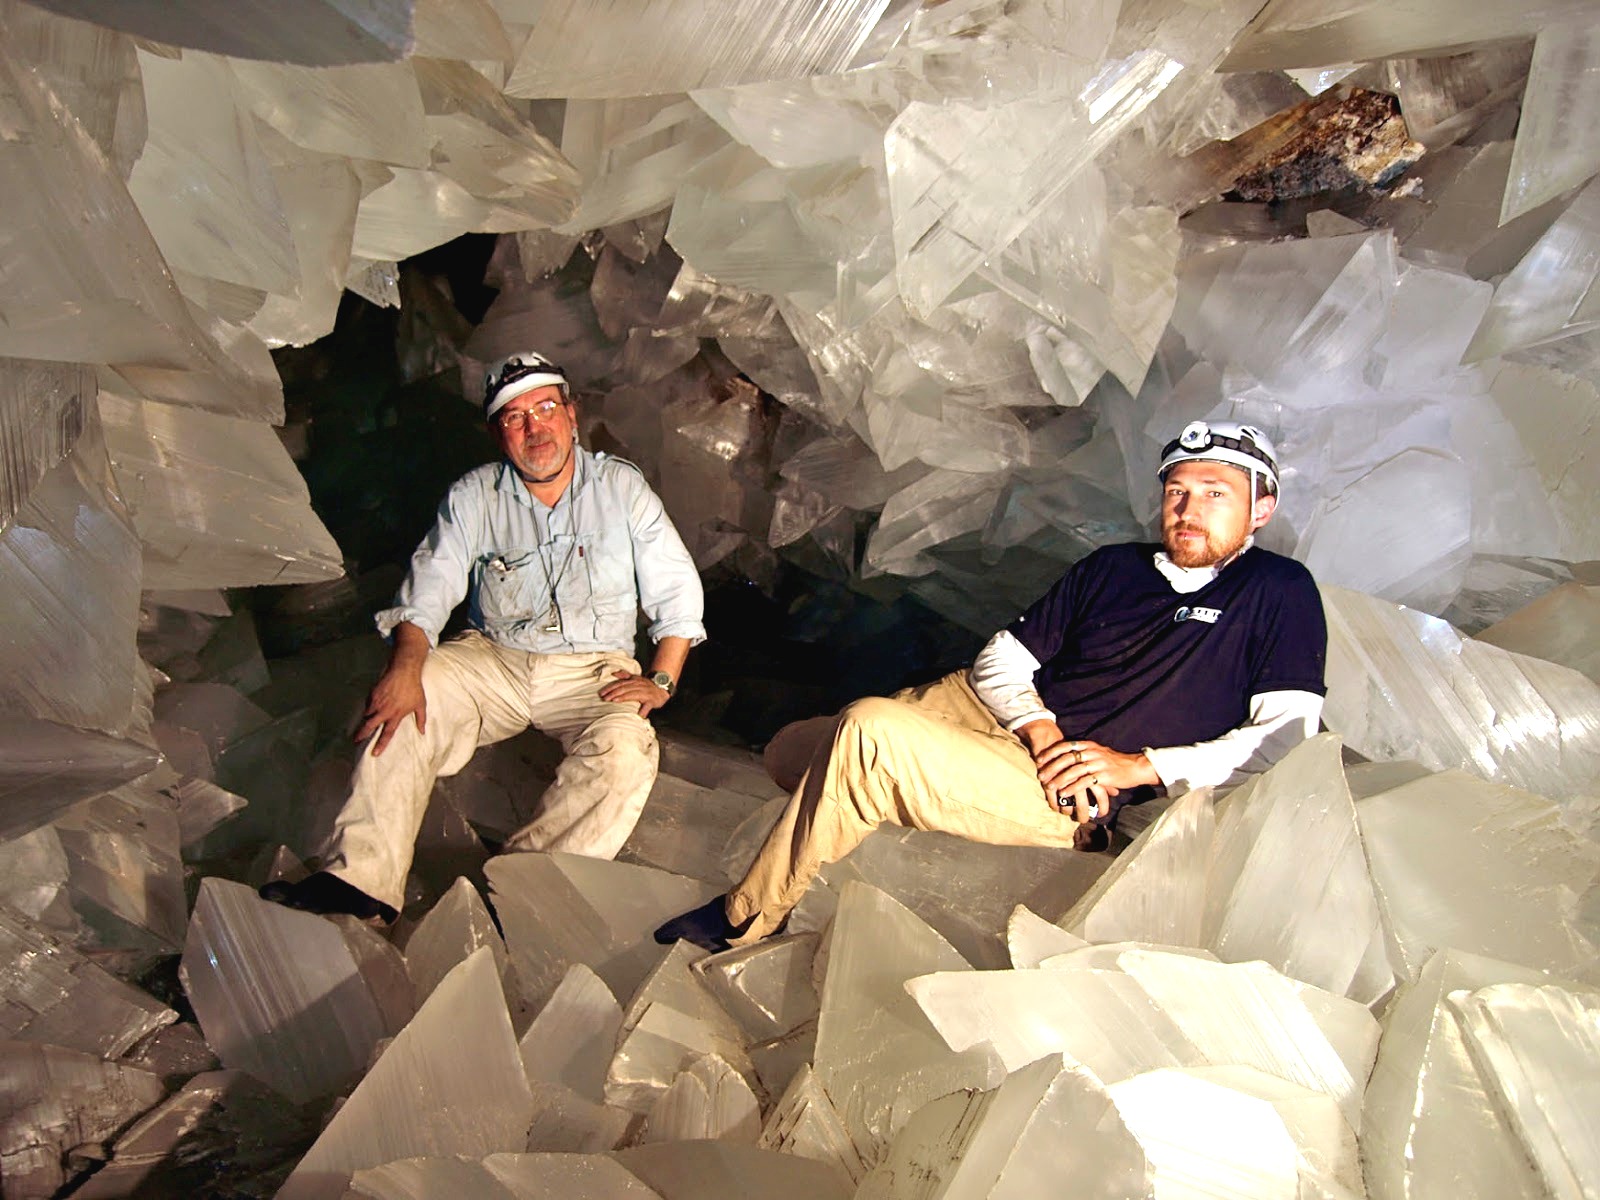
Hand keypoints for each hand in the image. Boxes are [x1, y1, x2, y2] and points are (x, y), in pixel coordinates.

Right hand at [356, 661, 425, 755]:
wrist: (404, 671)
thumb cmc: (414, 688)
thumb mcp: (420, 705)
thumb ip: (421, 719)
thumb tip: (423, 731)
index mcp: (396, 715)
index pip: (387, 733)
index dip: (380, 744)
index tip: (375, 753)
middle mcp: (384, 710)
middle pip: (369, 726)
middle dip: (361, 735)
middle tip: (356, 741)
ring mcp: (377, 702)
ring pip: (367, 714)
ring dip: (365, 720)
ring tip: (363, 724)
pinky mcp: (373, 693)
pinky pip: (368, 704)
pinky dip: (368, 707)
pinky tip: (371, 707)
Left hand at [600, 670, 669, 716]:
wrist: (662, 687)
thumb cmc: (647, 685)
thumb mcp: (636, 678)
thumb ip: (625, 675)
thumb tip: (614, 673)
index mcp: (634, 681)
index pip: (620, 684)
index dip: (610, 688)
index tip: (602, 693)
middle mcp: (638, 685)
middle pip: (624, 688)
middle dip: (613, 693)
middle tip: (605, 698)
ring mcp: (645, 693)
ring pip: (633, 694)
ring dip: (624, 697)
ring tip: (615, 701)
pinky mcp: (652, 701)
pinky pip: (647, 706)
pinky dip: (643, 711)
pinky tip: (638, 715)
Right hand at [1017, 720, 1100, 822]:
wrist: (1049, 739)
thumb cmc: (1071, 754)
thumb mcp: (1090, 765)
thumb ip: (1103, 780)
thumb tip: (1115, 792)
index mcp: (1091, 770)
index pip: (1100, 792)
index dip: (1102, 805)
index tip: (1101, 814)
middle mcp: (1079, 774)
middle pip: (1084, 800)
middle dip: (1084, 813)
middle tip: (1084, 821)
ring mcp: (1064, 777)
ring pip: (1069, 800)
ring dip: (1069, 811)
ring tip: (1069, 817)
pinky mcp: (1051, 777)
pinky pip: (1054, 795)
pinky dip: (1055, 803)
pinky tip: (1056, 809)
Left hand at [1033, 736, 1158, 806]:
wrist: (1135, 767)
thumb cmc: (1115, 762)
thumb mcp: (1098, 752)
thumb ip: (1084, 752)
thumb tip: (1066, 756)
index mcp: (1089, 745)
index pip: (1065, 746)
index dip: (1050, 753)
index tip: (1039, 760)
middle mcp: (1092, 752)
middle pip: (1067, 758)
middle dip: (1051, 767)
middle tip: (1041, 776)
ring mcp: (1098, 763)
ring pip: (1074, 770)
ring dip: (1059, 779)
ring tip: (1049, 786)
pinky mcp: (1104, 776)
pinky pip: (1084, 782)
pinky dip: (1072, 788)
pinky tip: (1064, 793)